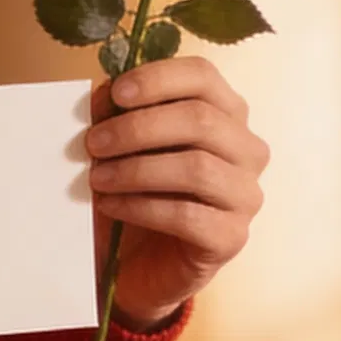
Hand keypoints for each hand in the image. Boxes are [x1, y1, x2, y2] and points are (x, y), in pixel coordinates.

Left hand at [85, 55, 267, 327]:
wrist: (138, 264)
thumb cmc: (134, 194)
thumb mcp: (119, 148)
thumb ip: (116, 115)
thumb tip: (105, 93)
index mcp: (225, 114)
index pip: (204, 76)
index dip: (159, 79)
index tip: (116, 93)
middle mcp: (247, 150)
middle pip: (201, 120)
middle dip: (138, 128)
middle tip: (93, 144)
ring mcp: (245, 195)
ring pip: (196, 167)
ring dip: (136, 169)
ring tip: (96, 178)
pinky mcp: (232, 237)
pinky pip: (188, 216)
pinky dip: (142, 207)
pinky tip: (112, 206)